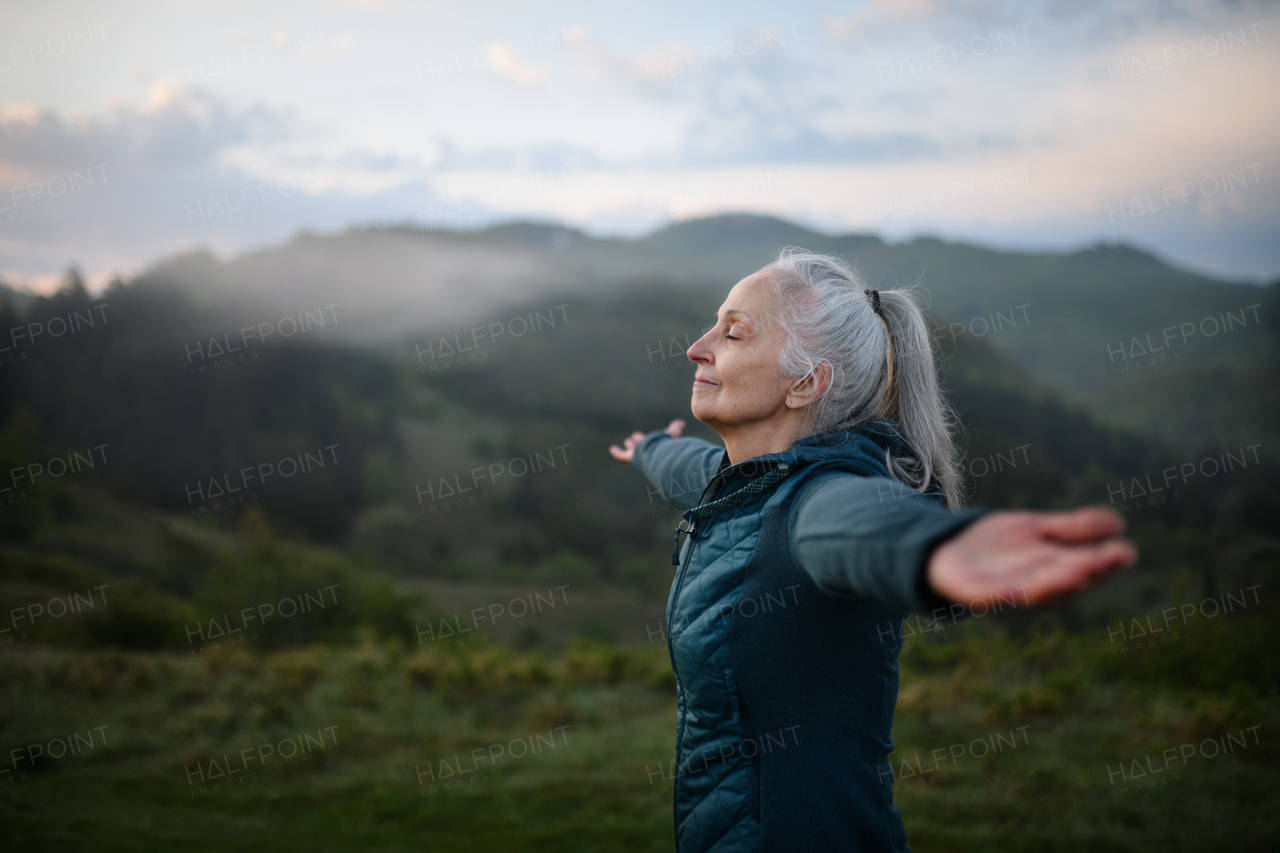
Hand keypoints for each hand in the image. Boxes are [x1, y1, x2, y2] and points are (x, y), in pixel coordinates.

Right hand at [609, 419, 684, 462]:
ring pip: (633, 449)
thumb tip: (682, 423)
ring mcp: (638, 454)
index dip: (649, 437)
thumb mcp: (671, 435)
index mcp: (655, 446)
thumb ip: (675, 429)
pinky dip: (617, 453)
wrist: (658, 455)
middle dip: (639, 441)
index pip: (651, 441)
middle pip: (642, 445)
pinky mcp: (630, 457)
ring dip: (631, 445)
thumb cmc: (665, 446)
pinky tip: (613, 449)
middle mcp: (647, 451)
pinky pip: (622, 456)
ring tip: (628, 442)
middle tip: (635, 438)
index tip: (648, 434)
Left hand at [926, 507, 1136, 609]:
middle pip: (1061, 581)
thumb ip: (1073, 529)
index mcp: (1051, 568)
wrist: (946, 548)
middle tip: (1104, 563)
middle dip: (1083, 572)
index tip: (1126, 552)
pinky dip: (1001, 596)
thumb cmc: (997, 544)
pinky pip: (988, 597)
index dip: (1105, 561)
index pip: (1084, 565)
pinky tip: (1014, 591)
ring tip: (1075, 573)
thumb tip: (1118, 523)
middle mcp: (1032, 583)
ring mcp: (1003, 590)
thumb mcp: (1037, 529)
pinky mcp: (973, 593)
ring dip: (1052, 586)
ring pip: (1031, 592)